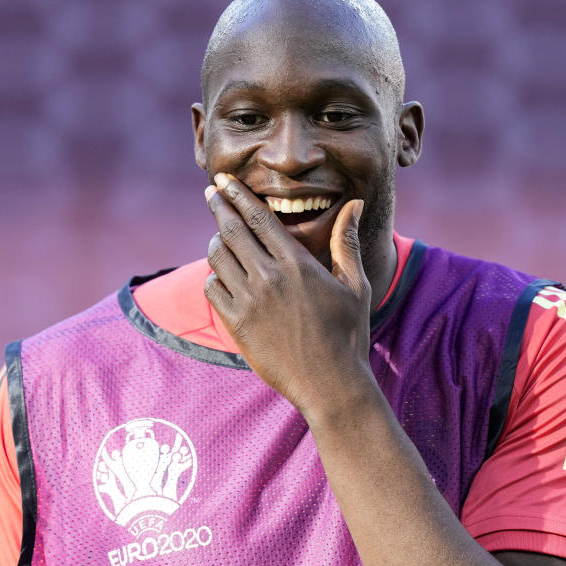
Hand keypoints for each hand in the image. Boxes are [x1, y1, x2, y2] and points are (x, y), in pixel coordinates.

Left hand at [203, 173, 375, 418]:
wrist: (330, 385)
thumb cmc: (348, 335)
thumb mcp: (355, 286)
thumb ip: (346, 242)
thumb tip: (354, 204)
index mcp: (297, 264)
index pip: (259, 217)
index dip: (238, 194)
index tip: (224, 180)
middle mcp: (270, 278)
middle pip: (233, 230)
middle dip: (219, 205)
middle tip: (211, 192)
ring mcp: (250, 302)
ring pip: (218, 258)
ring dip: (216, 241)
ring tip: (219, 236)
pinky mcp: (237, 325)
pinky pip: (213, 290)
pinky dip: (214, 278)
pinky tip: (222, 276)